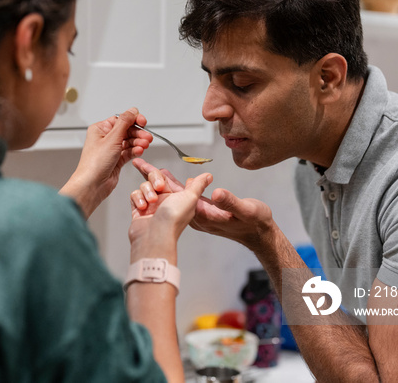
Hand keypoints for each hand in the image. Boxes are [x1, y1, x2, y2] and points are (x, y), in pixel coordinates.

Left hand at [60, 108, 152, 218]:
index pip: (120, 120)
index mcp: (100, 129)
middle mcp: (105, 139)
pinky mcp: (117, 160)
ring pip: (129, 142)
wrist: (92, 184)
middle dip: (138, 134)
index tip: (143, 122)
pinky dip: (135, 151)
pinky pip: (129, 152)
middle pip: (127, 131)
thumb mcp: (111, 139)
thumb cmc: (94, 163)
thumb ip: (124, 123)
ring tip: (144, 145)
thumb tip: (132, 111)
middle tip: (147, 137)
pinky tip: (140, 151)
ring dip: (138, 143)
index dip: (133, 120)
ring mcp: (111, 150)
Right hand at [129, 171, 212, 262]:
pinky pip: (135, 195)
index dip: (158, 170)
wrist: (157, 236)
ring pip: (143, 186)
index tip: (150, 164)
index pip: (164, 176)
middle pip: (152, 178)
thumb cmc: (174, 218)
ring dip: (146, 191)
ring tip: (151, 202)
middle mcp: (162, 199)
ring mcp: (150, 205)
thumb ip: (198, 185)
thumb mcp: (191, 198)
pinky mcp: (139, 211)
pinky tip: (143, 207)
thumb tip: (209, 176)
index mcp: (175, 195)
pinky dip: (138, 199)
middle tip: (159, 188)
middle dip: (154, 179)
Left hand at [131, 158, 275, 251]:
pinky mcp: (201, 212)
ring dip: (161, 182)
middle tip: (138, 163)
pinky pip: (182, 198)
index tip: (144, 168)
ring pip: (173, 197)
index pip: (175, 195)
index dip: (159, 180)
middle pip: (168, 195)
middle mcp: (194, 216)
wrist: (258, 234)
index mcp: (201, 215)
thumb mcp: (246, 210)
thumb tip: (216, 192)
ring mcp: (196, 215)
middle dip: (153, 178)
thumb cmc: (254, 223)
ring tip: (149, 169)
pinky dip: (174, 186)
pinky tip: (169, 179)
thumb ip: (230, 202)